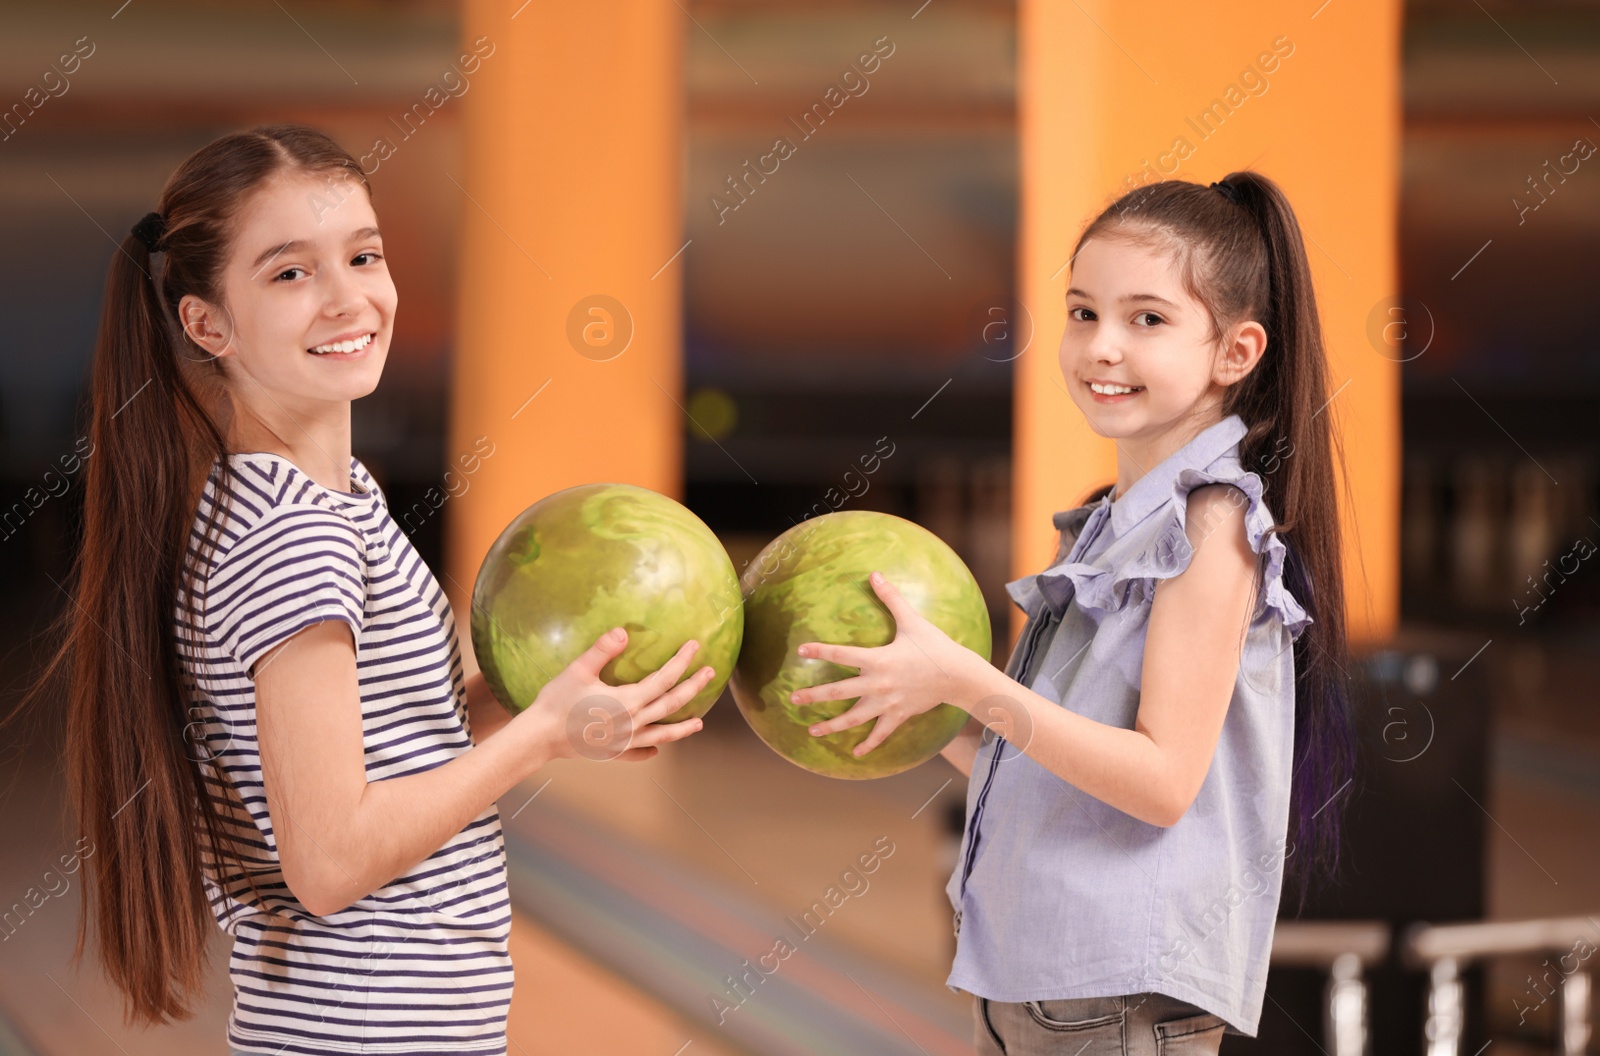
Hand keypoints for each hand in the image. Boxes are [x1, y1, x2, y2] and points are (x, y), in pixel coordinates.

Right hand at [515, 627, 712, 763]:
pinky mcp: (614, 753)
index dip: (681, 661)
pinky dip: (650, 750)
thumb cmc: (557, 700)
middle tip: (710, 673)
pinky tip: (656, 750)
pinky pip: (638, 753)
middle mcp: (633, 722)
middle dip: (693, 687)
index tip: (695, 646)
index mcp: (628, 700)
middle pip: (671, 704)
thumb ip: (602, 649)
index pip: (664, 678)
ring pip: (662, 734)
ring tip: (699, 723)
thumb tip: (623, 631)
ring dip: (682, 728)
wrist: (540, 737)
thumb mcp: (578, 669)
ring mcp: (626, 741)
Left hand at [790, 572, 986, 756]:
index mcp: (878, 659)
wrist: (958, 675)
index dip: (820, 652)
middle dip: (813, 696)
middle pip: (838, 692)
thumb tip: (875, 573)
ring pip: (854, 718)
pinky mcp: (898, 715)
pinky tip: (855, 753)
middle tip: (792, 699)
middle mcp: (878, 684)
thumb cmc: (934, 645)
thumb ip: (891, 598)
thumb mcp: (912, 620)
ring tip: (811, 731)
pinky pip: (880, 733)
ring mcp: (887, 703)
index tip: (800, 652)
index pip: (841, 655)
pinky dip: (868, 744)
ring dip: (831, 725)